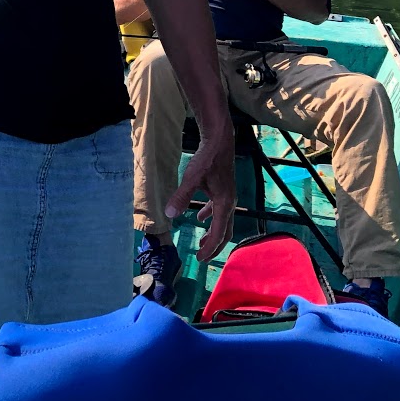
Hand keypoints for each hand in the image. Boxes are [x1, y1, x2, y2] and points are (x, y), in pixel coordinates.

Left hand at [165, 118, 235, 262]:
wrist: (220, 141)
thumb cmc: (207, 158)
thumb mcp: (192, 178)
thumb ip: (181, 196)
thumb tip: (170, 215)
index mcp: (224, 204)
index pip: (218, 234)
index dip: (209, 248)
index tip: (200, 259)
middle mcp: (229, 203)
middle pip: (225, 232)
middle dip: (215, 246)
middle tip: (202, 256)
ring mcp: (228, 196)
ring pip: (223, 221)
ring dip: (213, 233)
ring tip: (202, 241)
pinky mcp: (224, 189)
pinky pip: (219, 209)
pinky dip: (210, 216)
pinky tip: (199, 217)